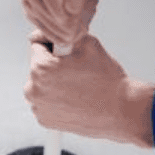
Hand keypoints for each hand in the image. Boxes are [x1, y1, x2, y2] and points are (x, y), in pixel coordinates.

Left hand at [24, 29, 154, 147]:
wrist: (121, 111)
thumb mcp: (88, 44)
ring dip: (52, 84)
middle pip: (37, 68)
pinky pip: (44, 104)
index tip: (67, 55)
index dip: (53, 47)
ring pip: (40, 86)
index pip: (37, 46)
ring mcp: (38, 107)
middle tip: (75, 73)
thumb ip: (62, 34)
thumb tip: (39, 34)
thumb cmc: (106, 78)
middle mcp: (33, 89)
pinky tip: (73, 101)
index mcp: (40, 68)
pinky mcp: (44, 121)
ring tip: (76, 88)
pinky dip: (55, 101)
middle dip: (52, 67)